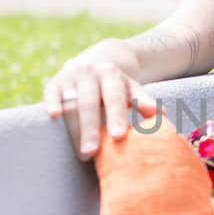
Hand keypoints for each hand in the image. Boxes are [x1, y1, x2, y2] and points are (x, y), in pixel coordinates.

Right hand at [44, 54, 158, 160]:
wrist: (95, 62)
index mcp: (113, 75)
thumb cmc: (116, 87)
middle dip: (92, 127)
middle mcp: (91, 73)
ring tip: (80, 152)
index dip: (116, 116)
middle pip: (90, 102)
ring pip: (71, 101)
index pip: (114, 98)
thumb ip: (143, 101)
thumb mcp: (131, 89)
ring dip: (74, 126)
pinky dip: (52, 102)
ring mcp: (71, 76)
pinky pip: (51, 91)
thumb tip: (162, 115)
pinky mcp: (55, 81)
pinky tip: (53, 116)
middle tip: (93, 152)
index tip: (118, 136)